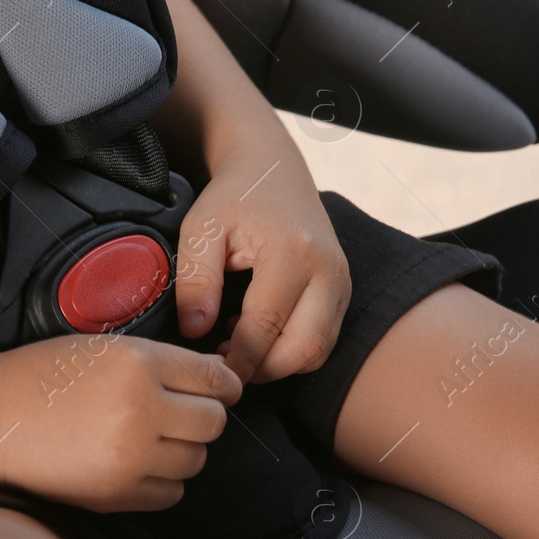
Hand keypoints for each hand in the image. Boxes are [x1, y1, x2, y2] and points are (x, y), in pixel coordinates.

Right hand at [0, 334, 241, 512]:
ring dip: (182, 449)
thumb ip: (160, 362)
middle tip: (181, 412)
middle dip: (203, 416)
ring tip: (149, 437)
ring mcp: (130, 456)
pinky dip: (162, 480)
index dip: (224, 384)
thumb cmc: (44, 376)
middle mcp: (140, 410)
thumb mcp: (104, 349)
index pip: (213, 378)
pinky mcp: (116, 493)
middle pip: (213, 422)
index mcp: (138, 365)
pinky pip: (171, 492)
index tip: (222, 389)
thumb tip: (216, 378)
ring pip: (196, 459)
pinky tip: (137, 463)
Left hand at [175, 136, 349, 384]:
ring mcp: (341, 282)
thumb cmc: (235, 196)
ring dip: (278, 362)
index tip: (210, 366)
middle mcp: (328, 271)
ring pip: (317, 351)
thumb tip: (196, 331)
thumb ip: (197, 280)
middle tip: (224, 362)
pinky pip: (323, 339)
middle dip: (262, 369)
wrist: (272, 168)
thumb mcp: (202, 228)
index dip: (237, 359)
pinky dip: (291, 349)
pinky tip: (260, 330)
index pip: (266, 328)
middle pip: (303, 350)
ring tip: (238, 340)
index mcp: (293, 253)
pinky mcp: (343, 290)